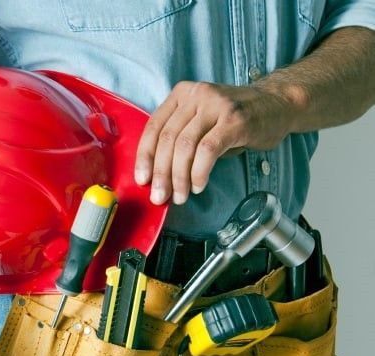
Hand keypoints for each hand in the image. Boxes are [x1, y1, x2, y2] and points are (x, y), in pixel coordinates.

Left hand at [134, 81, 297, 204]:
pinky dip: (199, 172)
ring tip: (180, 196)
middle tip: (159, 196)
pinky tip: (198, 185)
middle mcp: (196, 95)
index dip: (144, 157)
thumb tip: (157, 175)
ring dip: (179, 177)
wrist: (278, 104)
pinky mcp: (234, 120)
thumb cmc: (235, 119)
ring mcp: (216, 105)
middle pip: (168, 139)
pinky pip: (208, 150)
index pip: (154, 127)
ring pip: (185, 146)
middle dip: (161, 173)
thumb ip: (179, 139)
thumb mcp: (201, 121)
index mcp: (181, 94)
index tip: (141, 180)